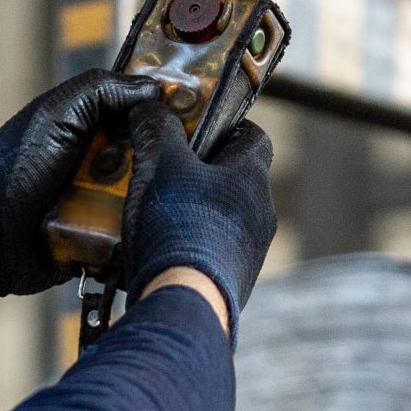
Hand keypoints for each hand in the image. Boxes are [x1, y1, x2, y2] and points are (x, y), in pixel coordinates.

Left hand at [0, 70, 162, 306]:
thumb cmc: (15, 168)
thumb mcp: (57, 114)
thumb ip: (102, 91)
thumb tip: (155, 89)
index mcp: (93, 127)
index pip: (144, 113)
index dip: (169, 112)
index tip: (198, 115)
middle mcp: (103, 162)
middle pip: (157, 156)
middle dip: (170, 160)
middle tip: (184, 163)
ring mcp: (105, 203)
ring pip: (152, 197)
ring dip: (157, 199)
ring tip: (170, 201)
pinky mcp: (106, 240)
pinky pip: (138, 235)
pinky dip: (144, 233)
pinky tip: (156, 231)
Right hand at [119, 100, 276, 329]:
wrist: (185, 303)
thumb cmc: (177, 227)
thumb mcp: (160, 162)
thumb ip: (157, 128)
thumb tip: (150, 107)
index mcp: (251, 177)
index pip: (251, 135)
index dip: (223, 127)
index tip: (192, 129)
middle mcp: (260, 213)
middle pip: (234, 178)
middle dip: (200, 172)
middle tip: (163, 171)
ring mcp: (250, 251)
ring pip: (223, 217)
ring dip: (195, 211)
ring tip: (155, 214)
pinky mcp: (233, 281)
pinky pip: (213, 251)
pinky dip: (191, 246)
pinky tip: (160, 251)